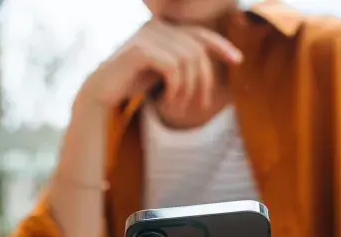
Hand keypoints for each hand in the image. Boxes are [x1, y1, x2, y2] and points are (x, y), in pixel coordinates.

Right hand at [81, 19, 241, 110]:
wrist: (102, 94)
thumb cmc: (132, 84)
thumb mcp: (164, 71)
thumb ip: (183, 62)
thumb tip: (210, 64)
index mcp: (163, 27)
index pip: (200, 33)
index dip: (221, 45)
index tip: (237, 60)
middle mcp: (156, 25)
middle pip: (197, 50)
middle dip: (204, 80)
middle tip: (200, 104)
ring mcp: (148, 35)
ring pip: (188, 60)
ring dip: (188, 88)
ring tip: (177, 107)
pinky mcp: (140, 49)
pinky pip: (173, 67)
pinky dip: (176, 88)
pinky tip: (166, 102)